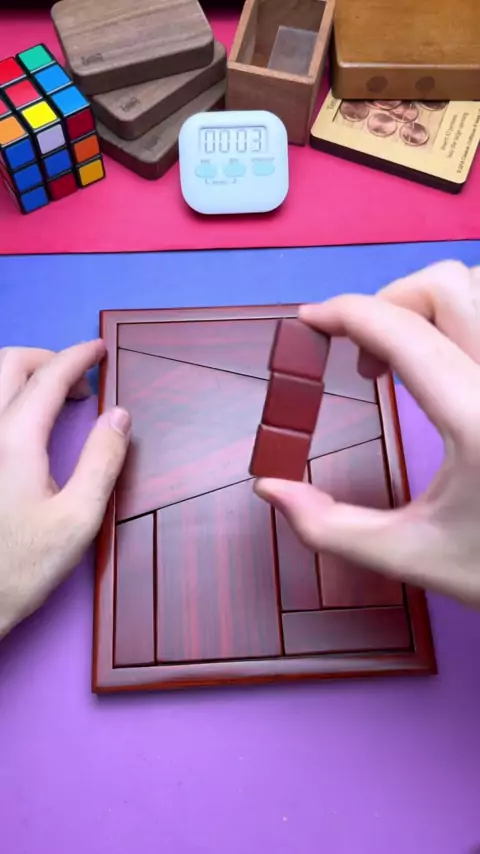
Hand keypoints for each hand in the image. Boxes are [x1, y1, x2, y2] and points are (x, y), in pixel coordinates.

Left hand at [0, 341, 129, 638]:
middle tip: (81, 384)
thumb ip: (102, 460)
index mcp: (14, 441)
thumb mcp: (78, 518)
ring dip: (25, 375)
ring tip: (57, 401)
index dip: (78, 356)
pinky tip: (27, 425)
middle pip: (10, 364)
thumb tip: (119, 415)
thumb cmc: (21, 567)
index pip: (48, 377)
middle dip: (48, 359)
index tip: (99, 349)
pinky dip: (10, 398)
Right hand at [255, 260, 479, 605]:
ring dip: (433, 304)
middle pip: (446, 285)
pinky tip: (455, 362)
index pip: (404, 333)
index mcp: (477, 421)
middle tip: (365, 357)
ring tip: (411, 356)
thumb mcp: (410, 556)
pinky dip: (468, 319)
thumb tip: (269, 488)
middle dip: (387, 302)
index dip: (346, 312)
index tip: (311, 321)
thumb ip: (329, 527)